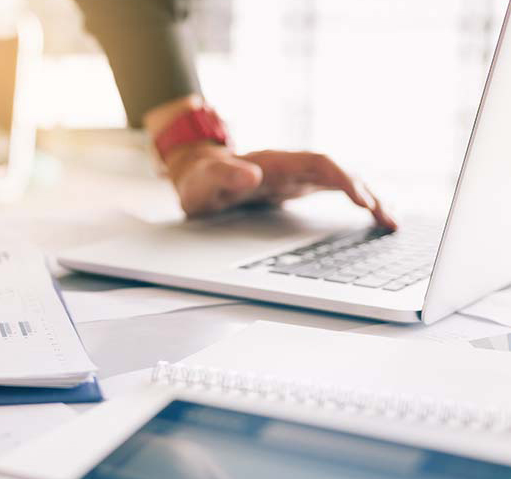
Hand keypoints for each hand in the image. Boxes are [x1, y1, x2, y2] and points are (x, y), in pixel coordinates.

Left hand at [164, 143, 396, 228]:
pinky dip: (354, 200)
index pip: (317, 163)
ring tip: (390, 222)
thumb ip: (223, 177)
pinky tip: (371, 216)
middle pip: (337, 172)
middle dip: (365, 192)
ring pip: (339, 180)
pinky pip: (332, 189)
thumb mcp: (203, 183)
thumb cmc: (199, 181)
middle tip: (387, 220)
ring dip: (366, 197)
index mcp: (273, 163)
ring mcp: (295, 176)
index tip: (362, 199)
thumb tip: (250, 175)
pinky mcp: (296, 187)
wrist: (197, 177)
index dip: (342, 179)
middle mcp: (290, 166)